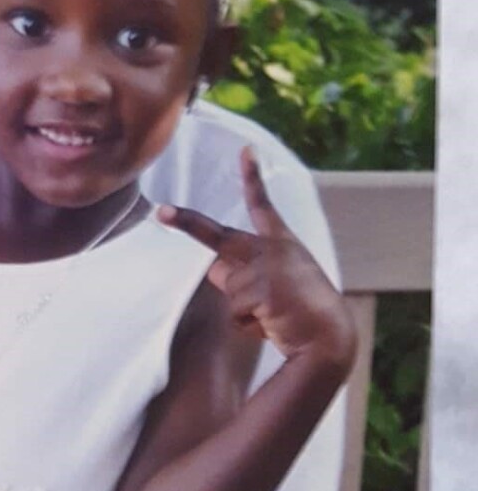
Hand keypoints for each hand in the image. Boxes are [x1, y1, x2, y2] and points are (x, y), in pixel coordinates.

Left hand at [159, 146, 356, 372]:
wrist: (329, 339)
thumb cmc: (303, 314)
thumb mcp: (278, 284)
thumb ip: (244, 271)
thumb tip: (214, 268)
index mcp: (283, 244)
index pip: (264, 207)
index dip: (253, 178)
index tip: (246, 151)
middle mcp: (274, 250)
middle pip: (218, 236)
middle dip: (186, 223)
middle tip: (161, 212)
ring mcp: (267, 269)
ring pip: (230, 290)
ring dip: (245, 311)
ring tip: (275, 315)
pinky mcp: (261, 291)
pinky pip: (236, 313)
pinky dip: (249, 325)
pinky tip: (275, 324)